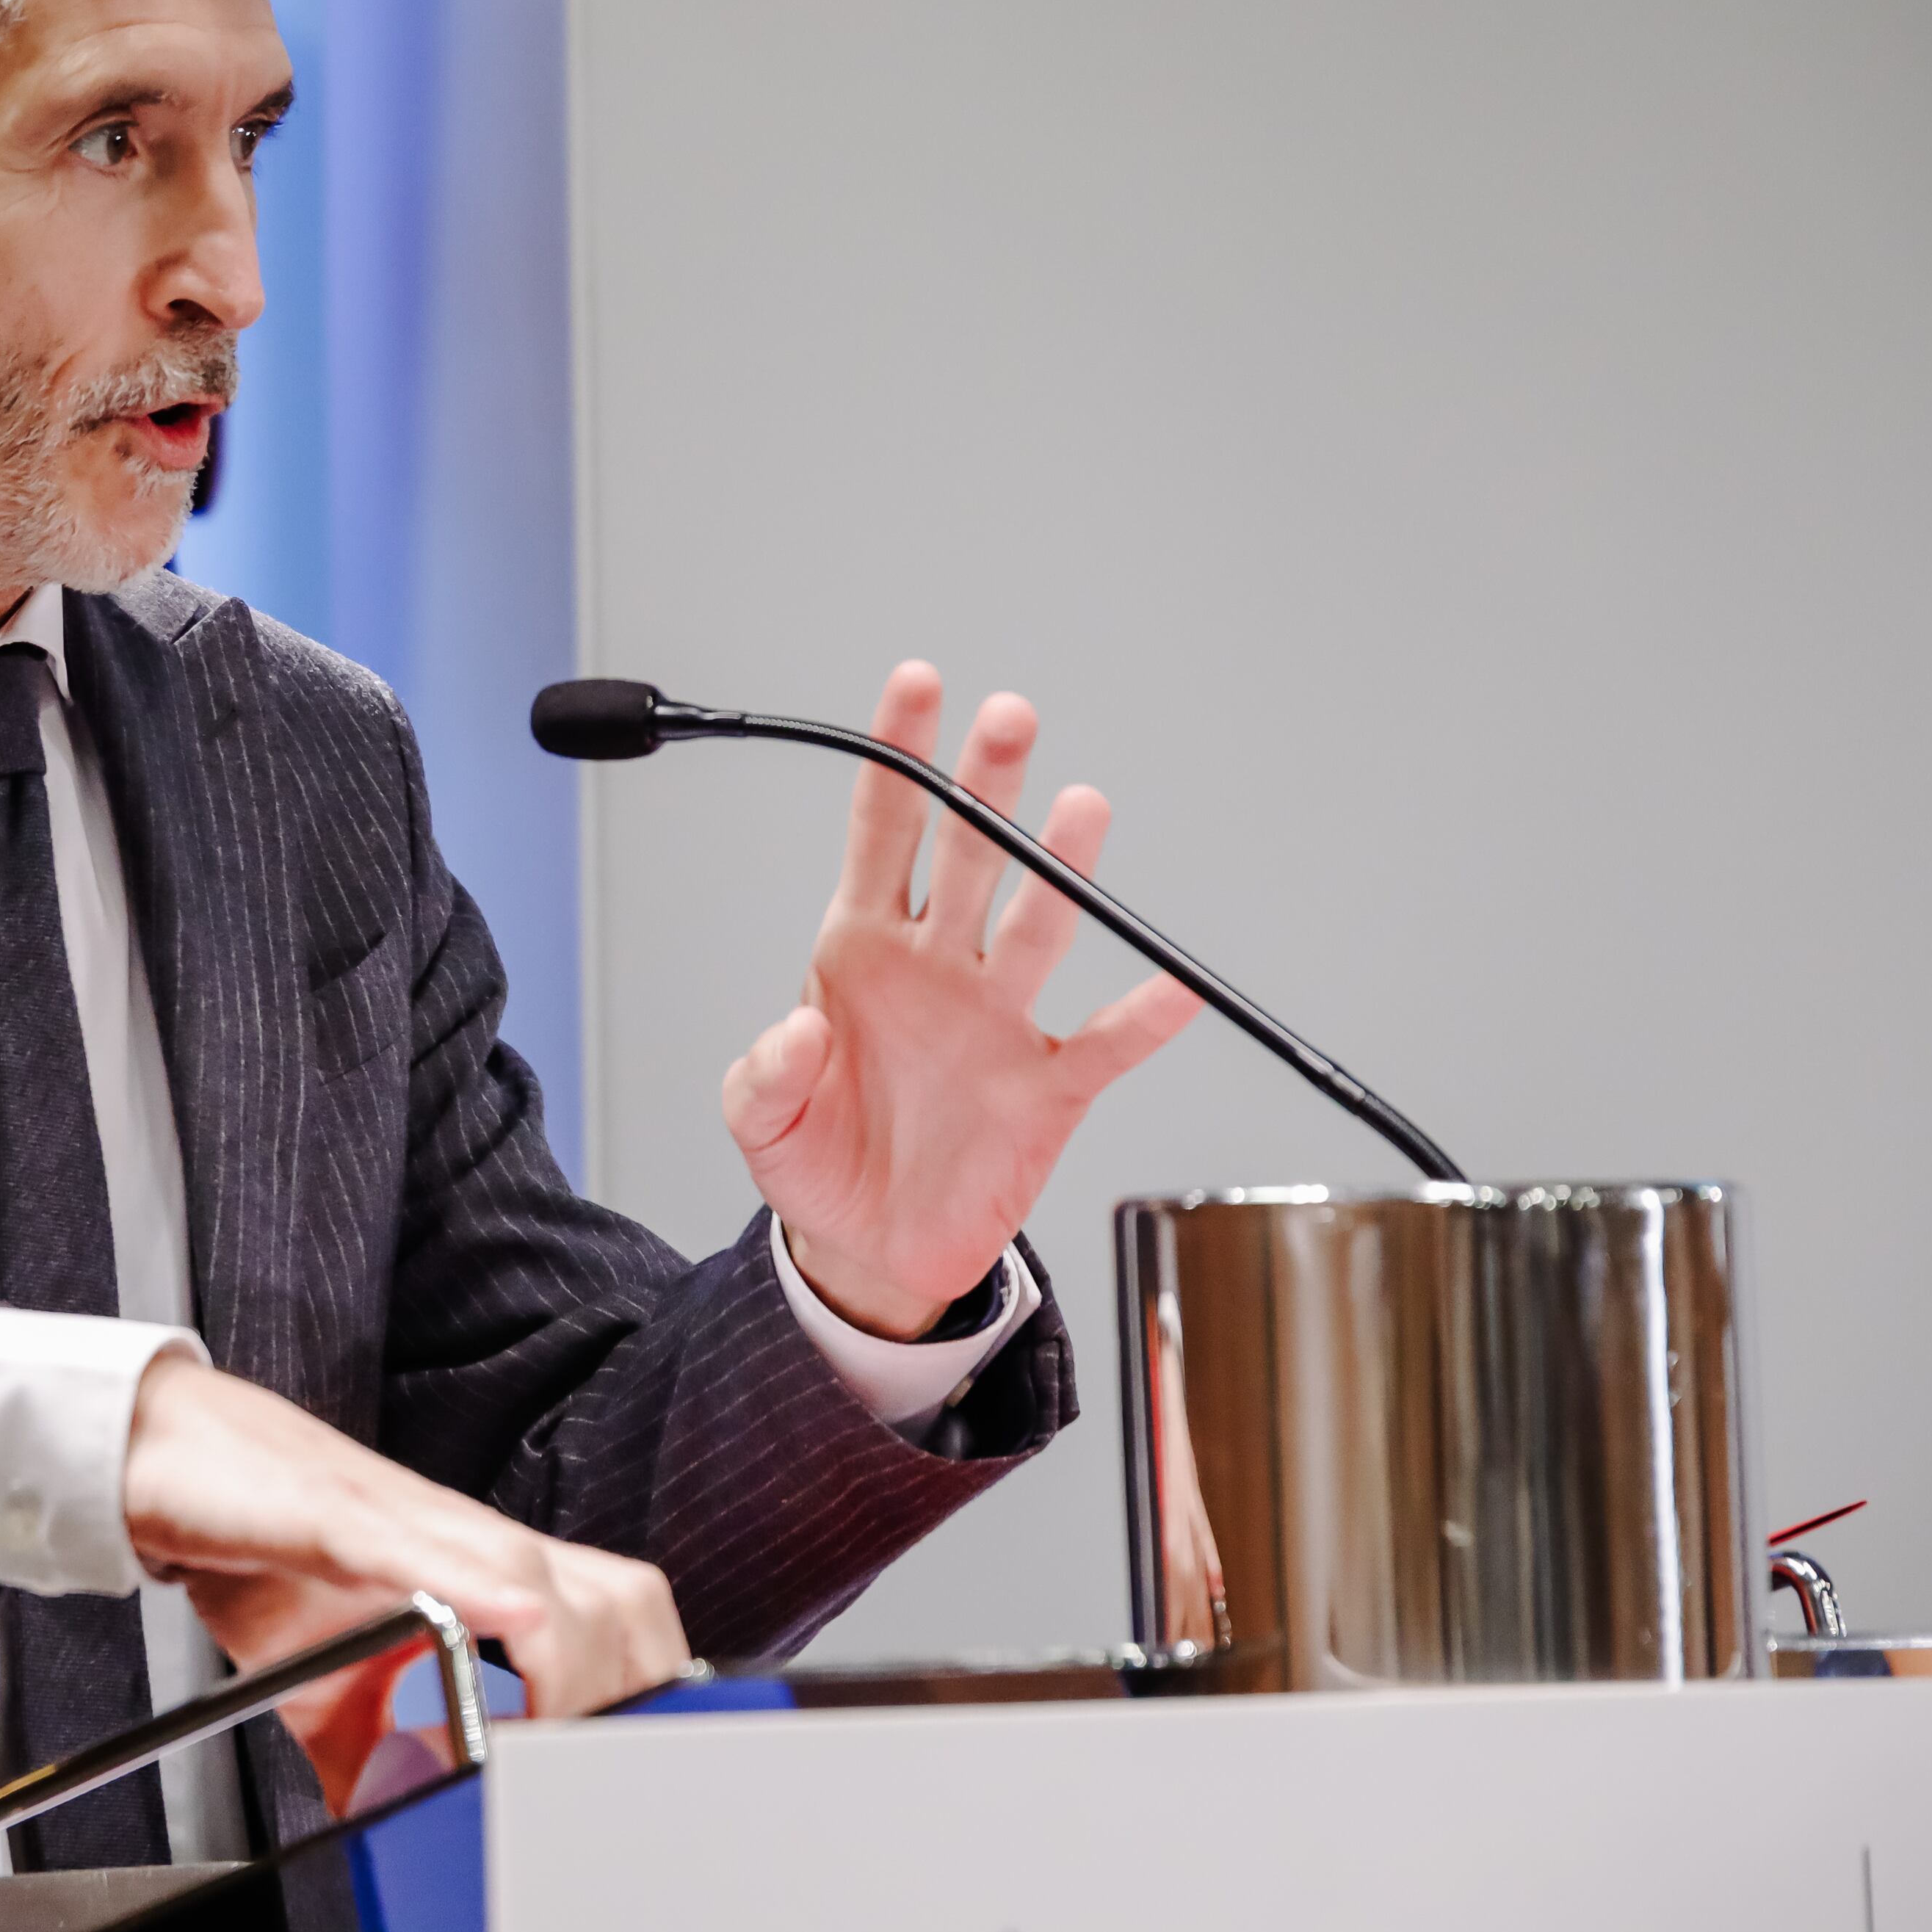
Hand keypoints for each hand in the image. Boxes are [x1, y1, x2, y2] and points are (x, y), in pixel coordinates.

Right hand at [121, 1352, 686, 1807]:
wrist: (168, 1454)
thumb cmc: (260, 1543)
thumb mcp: (329, 1684)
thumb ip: (380, 1751)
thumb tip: (403, 1823)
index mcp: (486, 1571)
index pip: (619, 1616)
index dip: (647, 1688)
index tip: (633, 1765)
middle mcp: (473, 1542)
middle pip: (620, 1601)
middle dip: (631, 1693)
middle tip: (592, 1769)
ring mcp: (420, 1525)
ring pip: (552, 1586)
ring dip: (568, 1676)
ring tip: (537, 1748)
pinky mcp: (346, 1518)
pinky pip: (433, 1559)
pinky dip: (483, 1609)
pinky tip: (487, 1653)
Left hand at [723, 663, 1201, 1338]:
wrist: (870, 1247)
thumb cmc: (819, 1160)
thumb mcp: (758, 1120)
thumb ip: (763, 1073)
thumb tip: (796, 1027)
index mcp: (862, 950)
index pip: (883, 829)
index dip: (898, 757)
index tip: (917, 685)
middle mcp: (938, 966)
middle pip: (969, 855)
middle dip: (986, 785)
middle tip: (1008, 719)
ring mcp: (997, 1019)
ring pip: (1036, 925)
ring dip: (1059, 869)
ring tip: (1080, 807)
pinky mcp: (1045, 1088)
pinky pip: (1103, 1043)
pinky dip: (1142, 1017)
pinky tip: (1173, 986)